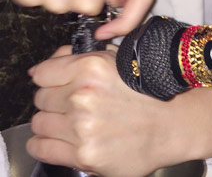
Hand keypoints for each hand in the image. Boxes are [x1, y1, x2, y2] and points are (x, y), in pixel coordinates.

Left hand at [27, 47, 211, 175]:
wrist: (172, 123)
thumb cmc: (147, 91)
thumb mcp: (118, 60)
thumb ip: (81, 57)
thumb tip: (48, 63)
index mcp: (90, 67)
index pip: (42, 72)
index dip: (48, 77)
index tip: (54, 83)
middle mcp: (83, 95)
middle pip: (40, 98)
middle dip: (53, 99)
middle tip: (71, 103)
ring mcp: (81, 127)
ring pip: (38, 122)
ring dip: (50, 121)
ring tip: (69, 122)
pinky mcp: (84, 154)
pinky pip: (41, 148)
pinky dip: (44, 143)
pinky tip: (60, 139)